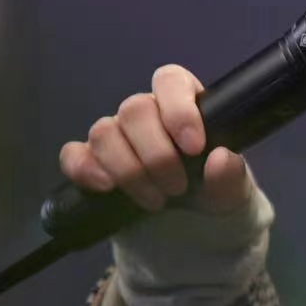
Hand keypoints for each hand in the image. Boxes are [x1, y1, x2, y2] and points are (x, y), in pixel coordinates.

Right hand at [58, 64, 253, 216]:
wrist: (192, 224)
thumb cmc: (212, 191)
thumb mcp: (231, 190)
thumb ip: (231, 175)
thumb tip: (220, 158)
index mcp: (182, 103)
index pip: (170, 81)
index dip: (178, 109)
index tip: (194, 147)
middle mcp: (145, 113)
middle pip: (133, 110)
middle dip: (156, 155)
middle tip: (177, 188)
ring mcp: (115, 135)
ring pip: (104, 132)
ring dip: (129, 170)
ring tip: (155, 201)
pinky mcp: (91, 161)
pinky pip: (74, 154)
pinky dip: (85, 169)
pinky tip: (106, 188)